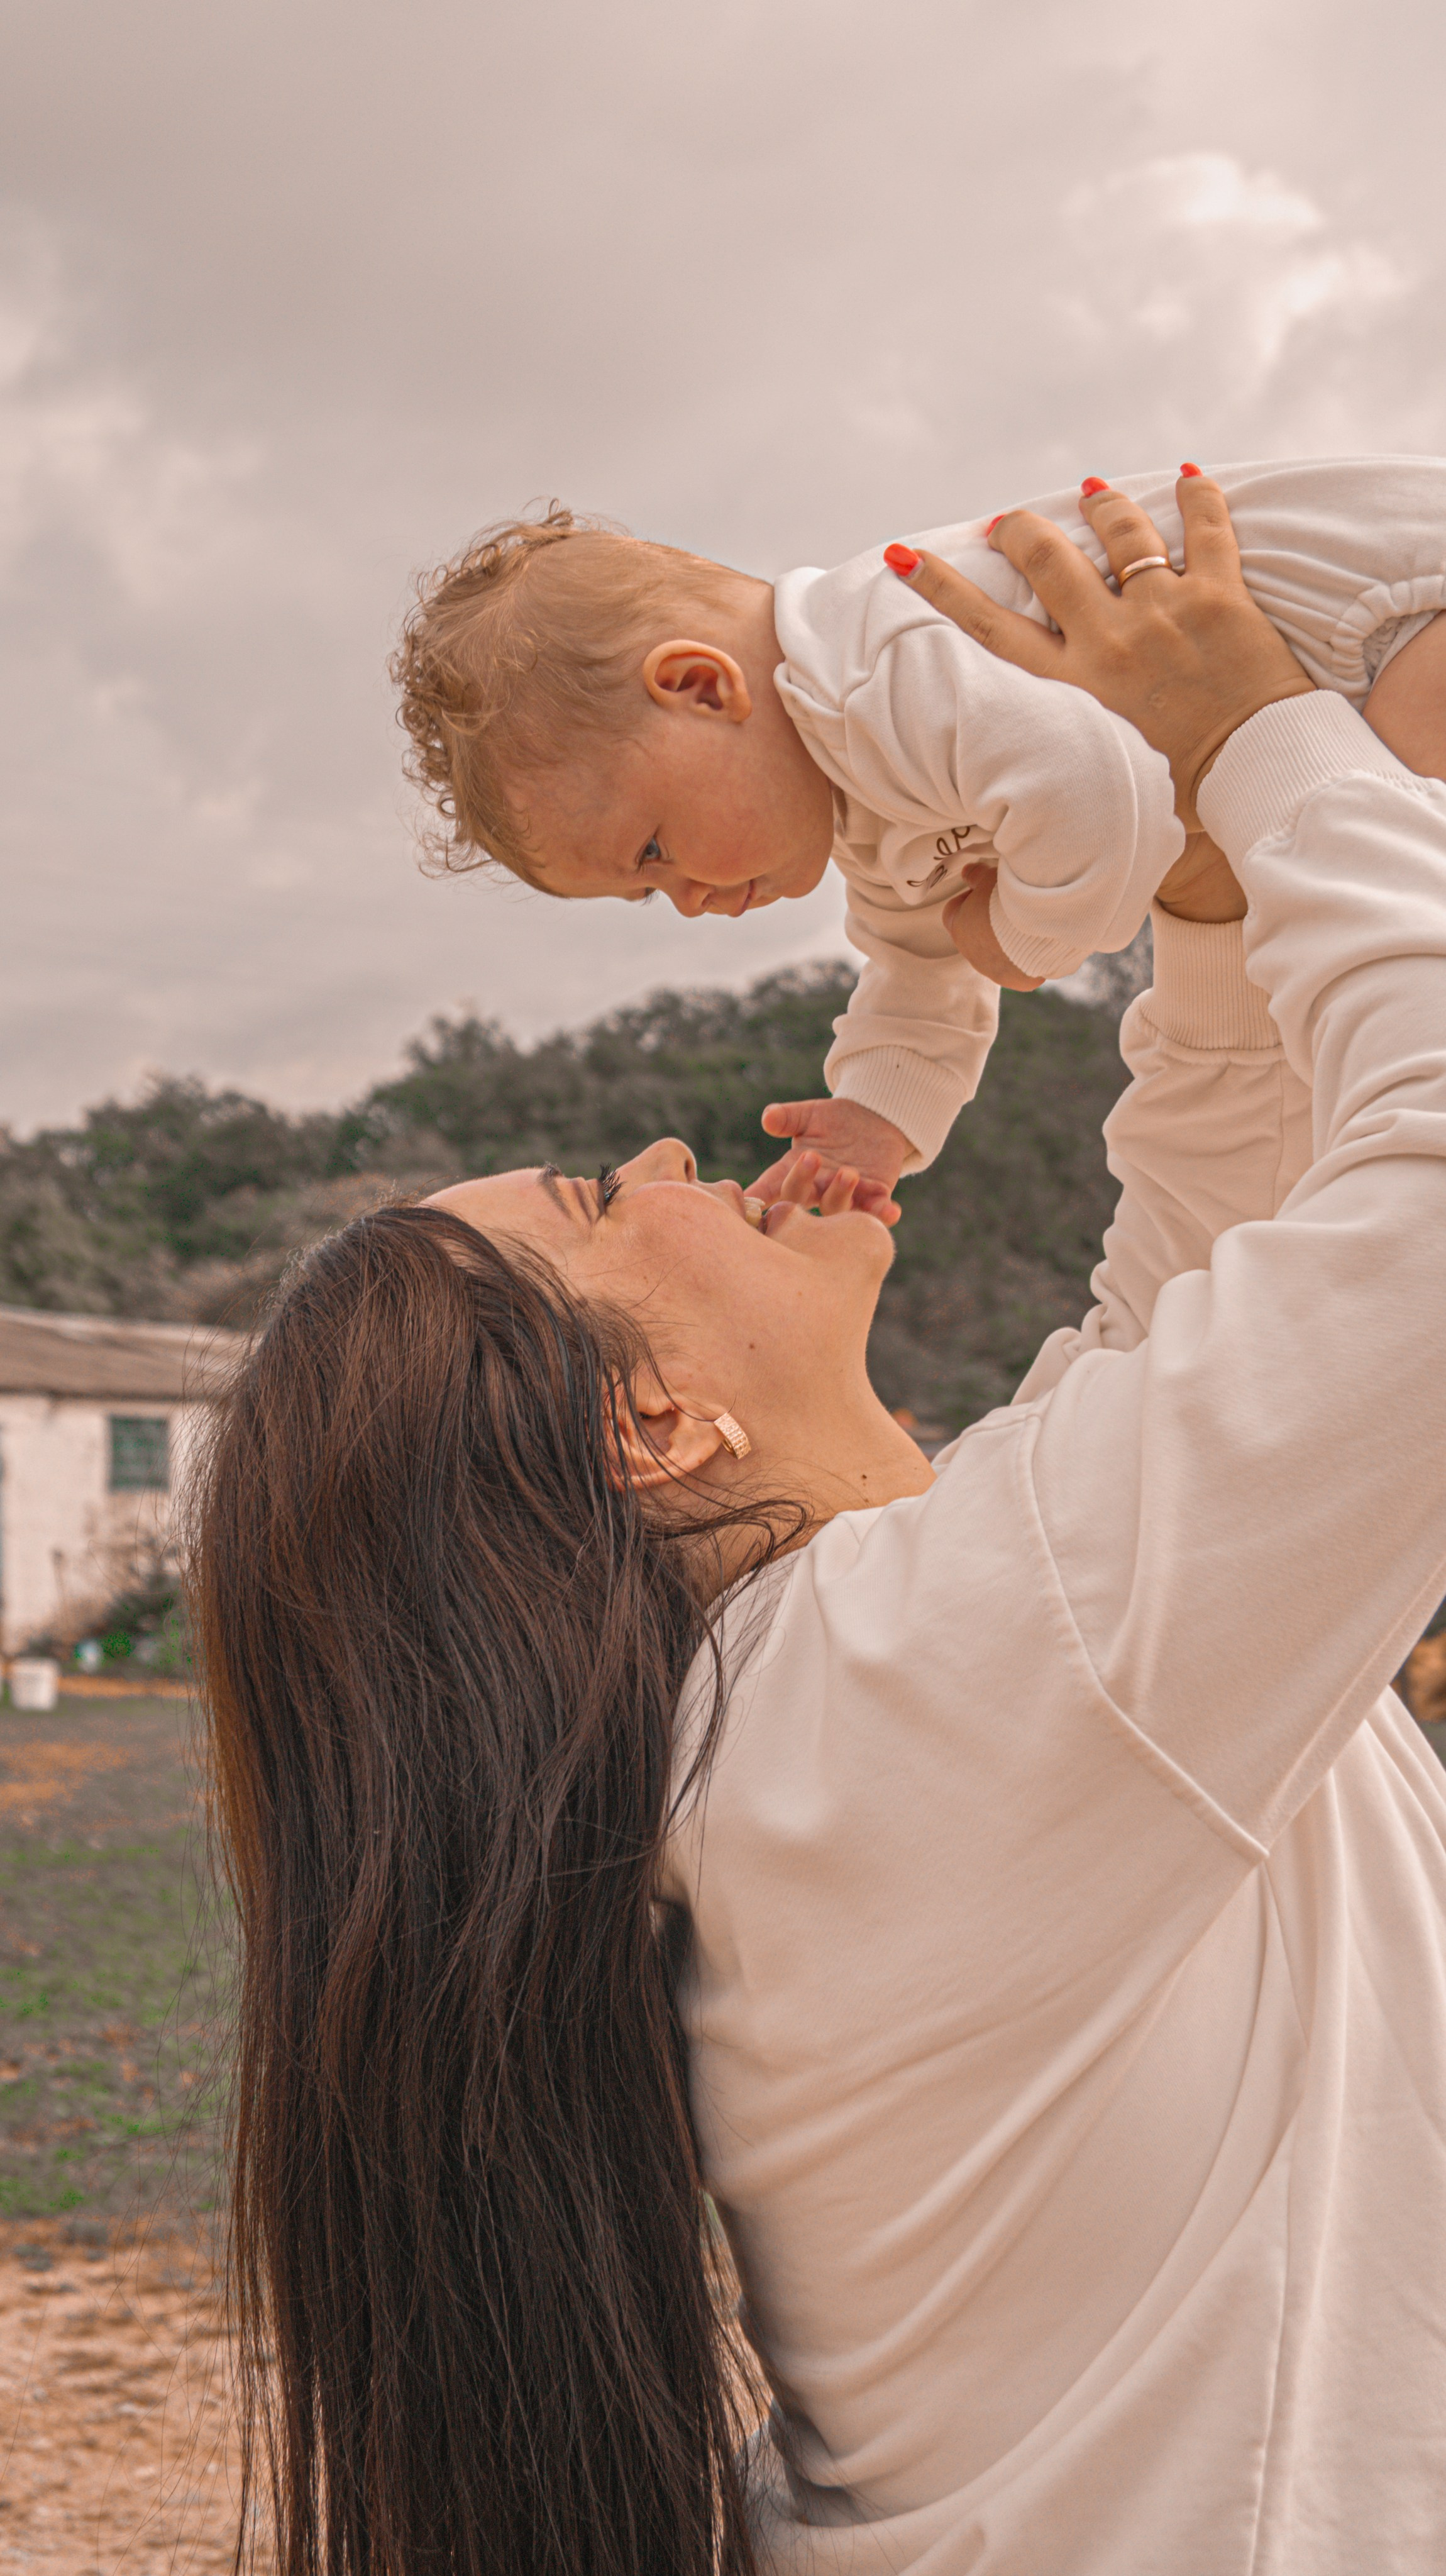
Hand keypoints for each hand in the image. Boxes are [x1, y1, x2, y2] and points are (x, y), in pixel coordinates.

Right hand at [752, 1097, 908, 1224]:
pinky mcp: (874, 1195)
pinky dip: (882, 1213)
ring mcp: (845, 1195)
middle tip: (811, 1158)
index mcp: (795, 1170)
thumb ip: (787, 1117)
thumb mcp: (809, 1115)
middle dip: (803, 1180)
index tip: (748, 1199)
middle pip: (801, 1197)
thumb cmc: (835, 1120)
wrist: (875, 1118)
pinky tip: (892, 1210)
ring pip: (837, 1207)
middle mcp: (817, 1188)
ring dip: (840, 1194)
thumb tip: (768, 1118)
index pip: (771, 1186)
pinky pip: (876, 1211)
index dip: (758, 1195)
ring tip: (847, 1174)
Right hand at [893, 473, 1313, 832]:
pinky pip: (1207, 529)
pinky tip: (1189, 478)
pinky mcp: (1221, 597)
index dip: (940, 585)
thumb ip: (1054, 768)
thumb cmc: (1179, 801)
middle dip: (1021, 531)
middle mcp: (1108, 639)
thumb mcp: (1094, 786)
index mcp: (1070, 688)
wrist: (1256, 778)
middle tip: (1011, 524)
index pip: (987, 626)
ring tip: (1091, 491)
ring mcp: (1164, 611)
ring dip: (1100, 505)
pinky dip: (1198, 498)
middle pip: (1046, 559)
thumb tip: (994, 835)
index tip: (908, 555)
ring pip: (1121, 532)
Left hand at [942, 860, 1046, 987]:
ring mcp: (995, 971)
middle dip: (989, 922)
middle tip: (1009, 906)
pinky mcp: (1019, 981)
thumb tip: (967, 872)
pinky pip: (1020, 969)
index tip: (984, 890)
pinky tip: (1039, 942)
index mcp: (959, 928)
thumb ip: (976, 876)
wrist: (1036, 924)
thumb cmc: (1006, 897)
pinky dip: (1026, 958)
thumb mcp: (989, 877)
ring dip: (1007, 943)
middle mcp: (972, 955)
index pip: (953, 912)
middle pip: (975, 936)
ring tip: (1027, 924)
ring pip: (997, 956)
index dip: (968, 899)